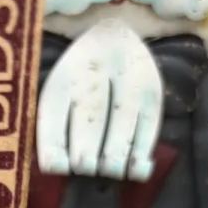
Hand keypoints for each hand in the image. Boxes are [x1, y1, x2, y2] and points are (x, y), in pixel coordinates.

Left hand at [37, 19, 163, 182]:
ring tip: (110, 171)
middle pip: (91, 115)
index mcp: (64, 76)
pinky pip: (149, 124)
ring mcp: (128, 77)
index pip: (55, 113)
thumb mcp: (60, 94)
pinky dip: (143, 151)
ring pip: (122, 120)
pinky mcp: (153, 90)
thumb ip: (55, 129)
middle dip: (87, 150)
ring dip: (116, 154)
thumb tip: (61, 169)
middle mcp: (96, 71)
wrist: (115, 36)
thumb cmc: (80, 81)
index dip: (56, 144)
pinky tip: (137, 170)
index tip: (61, 168)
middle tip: (86, 169)